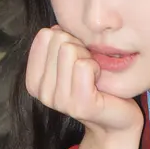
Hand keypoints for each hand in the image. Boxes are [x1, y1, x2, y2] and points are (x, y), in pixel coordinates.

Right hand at [25, 26, 142, 136]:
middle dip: (79, 47)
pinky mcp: (79, 104)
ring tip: (94, 75)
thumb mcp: (70, 62)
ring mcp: (59, 101)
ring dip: (88, 57)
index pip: (44, 36)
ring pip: (70, 50)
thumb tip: (55, 28)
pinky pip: (84, 66)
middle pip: (58, 40)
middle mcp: (42, 93)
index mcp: (34, 81)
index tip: (76, 58)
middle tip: (88, 68)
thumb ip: (58, 44)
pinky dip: (96, 67)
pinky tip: (100, 81)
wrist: (115, 120)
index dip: (67, 39)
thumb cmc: (95, 85)